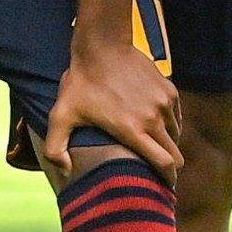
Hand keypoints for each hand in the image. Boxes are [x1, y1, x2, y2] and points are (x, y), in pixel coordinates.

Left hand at [38, 24, 182, 178]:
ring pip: (176, 135)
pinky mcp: (169, 90)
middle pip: (176, 155)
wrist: (102, 45)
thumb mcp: (61, 114)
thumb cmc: (81, 82)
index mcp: (133, 130)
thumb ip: (56, 147)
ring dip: (167, 144)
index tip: (165, 186)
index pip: (165, 164)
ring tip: (152, 145)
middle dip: (170, 167)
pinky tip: (152, 122)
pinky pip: (175, 117)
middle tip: (158, 171)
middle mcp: (154, 119)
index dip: (168, 180)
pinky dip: (168, 124)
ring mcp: (164, 104)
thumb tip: (65, 171)